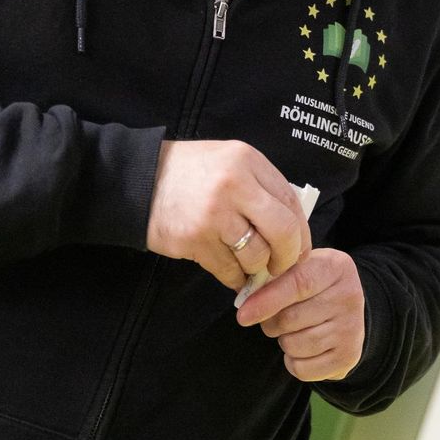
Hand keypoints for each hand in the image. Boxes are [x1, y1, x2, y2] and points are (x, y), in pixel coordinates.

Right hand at [145, 140, 309, 289]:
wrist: (138, 181)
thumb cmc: (190, 173)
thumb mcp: (231, 162)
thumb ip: (261, 186)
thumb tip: (293, 226)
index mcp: (249, 161)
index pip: (291, 202)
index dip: (301, 232)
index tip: (300, 248)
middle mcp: (235, 185)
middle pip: (283, 231)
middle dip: (288, 256)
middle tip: (282, 266)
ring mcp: (214, 214)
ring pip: (256, 255)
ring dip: (257, 268)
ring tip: (251, 268)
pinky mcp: (195, 239)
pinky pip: (229, 269)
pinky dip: (235, 277)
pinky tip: (233, 274)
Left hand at [235, 248, 366, 380]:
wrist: (344, 311)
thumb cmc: (311, 287)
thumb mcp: (298, 270)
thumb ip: (273, 279)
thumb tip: (246, 304)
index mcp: (335, 267)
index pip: (299, 283)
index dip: (267, 300)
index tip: (243, 315)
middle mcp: (350, 296)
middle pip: (291, 319)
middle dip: (271, 324)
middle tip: (274, 319)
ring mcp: (352, 329)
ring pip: (295, 345)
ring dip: (284, 342)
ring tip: (293, 331)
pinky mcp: (348, 357)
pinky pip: (302, 369)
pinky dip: (293, 362)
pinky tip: (302, 348)